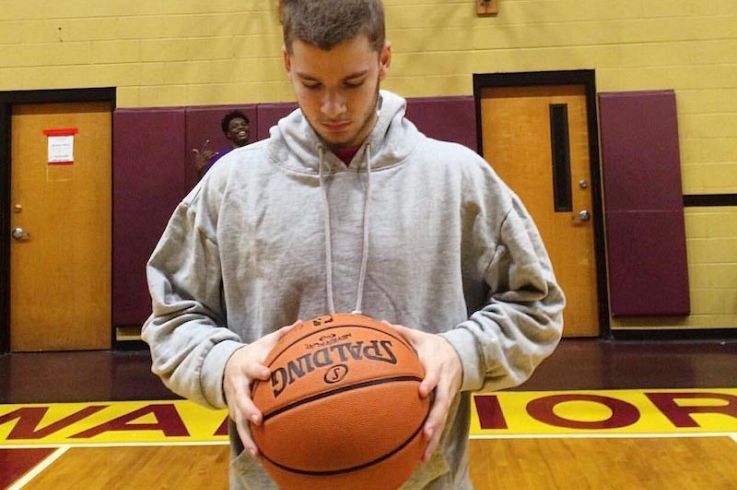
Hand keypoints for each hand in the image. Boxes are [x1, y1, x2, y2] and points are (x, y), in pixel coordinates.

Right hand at [192, 139, 215, 172]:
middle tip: (212, 153)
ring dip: (213, 153)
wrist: (198, 170)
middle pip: (207, 151)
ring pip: (209, 153)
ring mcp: (205, 158)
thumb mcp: (196, 158)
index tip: (208, 140)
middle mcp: (202, 155)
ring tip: (216, 153)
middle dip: (210, 152)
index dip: (206, 144)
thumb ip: (196, 153)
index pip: (203, 148)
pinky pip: (211, 157)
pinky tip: (217, 153)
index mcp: (200, 154)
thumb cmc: (197, 165)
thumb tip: (193, 149)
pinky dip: (214, 155)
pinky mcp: (207, 160)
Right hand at [223, 320, 299, 456]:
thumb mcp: (265, 343)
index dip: (258, 370)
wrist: (227, 367)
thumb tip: (301, 323)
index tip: (267, 373)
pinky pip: (241, 429)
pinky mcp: (236, 413)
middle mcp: (238, 385)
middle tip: (258, 418)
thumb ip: (282, 335)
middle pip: (241, 398)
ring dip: (246, 434)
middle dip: (248, 408)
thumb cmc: (254, 354)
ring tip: (256, 449)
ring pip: (238, 419)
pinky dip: (248, 441)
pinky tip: (259, 454)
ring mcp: (235, 401)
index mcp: (247, 366)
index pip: (252, 368)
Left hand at [384, 322, 462, 461]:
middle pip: (442, 403)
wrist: (459, 354)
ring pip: (442, 419)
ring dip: (434, 436)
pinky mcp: (445, 407)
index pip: (435, 375)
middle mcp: (444, 384)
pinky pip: (439, 425)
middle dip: (435, 419)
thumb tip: (380, 323)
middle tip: (425, 432)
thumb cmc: (432, 346)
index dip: (431, 382)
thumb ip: (400, 332)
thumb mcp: (418, 336)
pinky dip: (433, 441)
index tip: (422, 391)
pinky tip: (423, 456)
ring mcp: (446, 397)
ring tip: (425, 453)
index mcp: (437, 365)